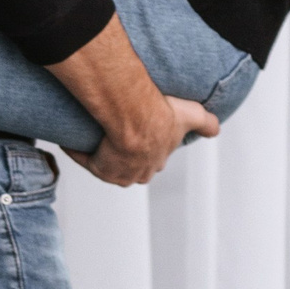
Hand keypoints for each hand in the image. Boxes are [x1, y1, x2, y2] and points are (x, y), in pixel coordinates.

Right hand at [65, 95, 218, 187]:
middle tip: (113, 131)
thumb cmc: (162, 115)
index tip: (137, 130)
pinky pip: (84, 158)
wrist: (136, 115)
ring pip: (105, 162)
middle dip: (121, 153)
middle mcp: (137, 173)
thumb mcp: (192, 116)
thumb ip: (207, 123)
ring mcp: (116, 172)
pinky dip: (78, 150)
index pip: (151, 159)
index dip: (145, 146)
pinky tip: (72, 138)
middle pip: (127, 165)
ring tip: (92, 133)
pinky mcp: (97, 166)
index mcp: (155, 163)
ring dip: (99, 152)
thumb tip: (216, 130)